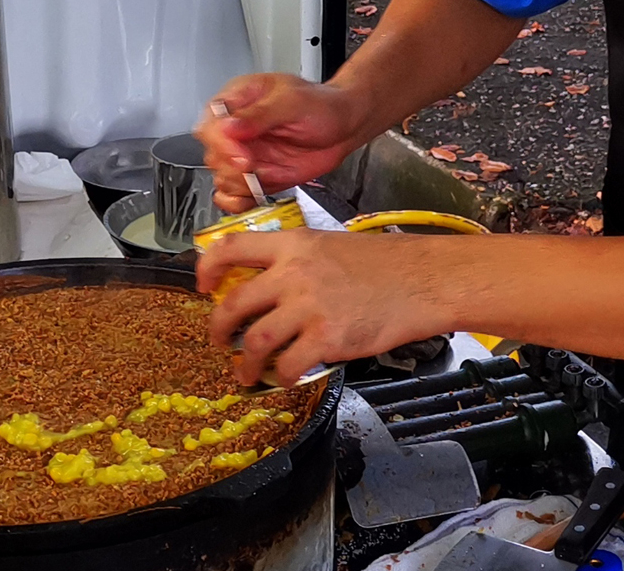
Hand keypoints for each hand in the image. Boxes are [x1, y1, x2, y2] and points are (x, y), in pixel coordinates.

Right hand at [193, 74, 366, 212]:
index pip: (211, 123)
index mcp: (238, 100)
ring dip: (238, 184)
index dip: (222, 143)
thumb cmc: (322, 104)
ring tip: (259, 178)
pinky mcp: (254, 175)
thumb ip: (259, 114)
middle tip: (254, 168)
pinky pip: (231, 193)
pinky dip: (236, 201)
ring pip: (221, 176)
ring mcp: (244, 153)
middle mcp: (236, 128)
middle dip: (231, 167)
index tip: (242, 156)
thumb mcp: (292, 101)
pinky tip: (250, 197)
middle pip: (213, 153)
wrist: (344, 126)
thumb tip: (228, 127)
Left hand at [196, 229, 446, 385]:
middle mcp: (293, 273)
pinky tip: (283, 378)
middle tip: (220, 341)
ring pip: (254, 340)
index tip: (202, 286)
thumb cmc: (381, 265)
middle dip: (218, 328)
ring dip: (244, 363)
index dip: (208, 266)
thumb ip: (295, 261)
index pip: (233, 247)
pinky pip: (287, 364)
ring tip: (245, 373)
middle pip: (235, 303)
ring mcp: (308, 306)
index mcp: (293, 244)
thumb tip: (266, 286)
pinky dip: (279, 376)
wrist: (420, 281)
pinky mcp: (326, 337)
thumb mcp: (329, 245)